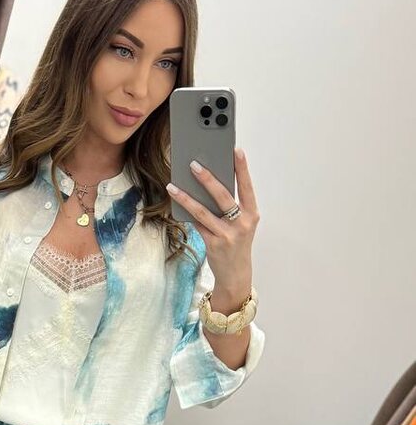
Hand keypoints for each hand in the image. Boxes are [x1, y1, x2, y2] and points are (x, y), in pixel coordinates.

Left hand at [167, 147, 259, 294]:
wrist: (236, 274)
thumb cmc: (237, 243)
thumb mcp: (241, 224)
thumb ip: (230, 207)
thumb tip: (208, 185)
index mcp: (252, 214)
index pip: (247, 187)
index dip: (242, 168)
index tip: (236, 150)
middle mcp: (242, 223)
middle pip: (223, 196)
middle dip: (207, 178)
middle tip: (194, 164)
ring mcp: (228, 235)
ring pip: (203, 211)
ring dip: (186, 197)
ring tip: (172, 186)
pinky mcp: (213, 244)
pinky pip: (197, 225)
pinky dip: (186, 213)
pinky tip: (175, 203)